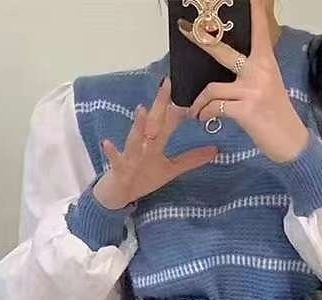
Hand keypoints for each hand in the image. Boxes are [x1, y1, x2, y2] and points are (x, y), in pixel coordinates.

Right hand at [93, 76, 218, 208]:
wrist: (119, 193)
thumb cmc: (144, 177)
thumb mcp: (171, 169)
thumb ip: (191, 159)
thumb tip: (216, 150)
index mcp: (156, 142)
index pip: (170, 122)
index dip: (180, 107)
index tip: (191, 90)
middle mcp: (144, 144)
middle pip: (153, 123)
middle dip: (159, 104)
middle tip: (167, 84)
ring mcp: (131, 155)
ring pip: (135, 139)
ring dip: (138, 125)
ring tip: (141, 110)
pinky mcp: (119, 168)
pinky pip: (115, 159)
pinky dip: (111, 152)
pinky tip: (106, 143)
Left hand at [181, 0, 310, 163]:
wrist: (291, 142)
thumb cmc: (276, 114)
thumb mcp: (268, 86)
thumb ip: (251, 72)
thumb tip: (228, 66)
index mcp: (265, 61)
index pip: (258, 29)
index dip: (253, 10)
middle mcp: (259, 70)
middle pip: (222, 50)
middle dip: (199, 39)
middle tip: (183, 29)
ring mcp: (252, 90)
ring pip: (212, 88)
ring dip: (198, 103)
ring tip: (194, 111)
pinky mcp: (246, 110)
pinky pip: (216, 108)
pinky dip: (205, 115)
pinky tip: (203, 119)